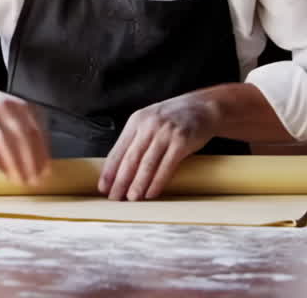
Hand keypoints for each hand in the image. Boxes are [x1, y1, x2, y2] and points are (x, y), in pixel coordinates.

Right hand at [0, 82, 50, 185]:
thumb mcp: (13, 112)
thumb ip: (27, 128)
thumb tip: (41, 161)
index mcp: (22, 105)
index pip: (37, 132)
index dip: (42, 154)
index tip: (45, 171)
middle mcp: (7, 107)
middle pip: (22, 137)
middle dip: (30, 162)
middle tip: (34, 180)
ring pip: (4, 143)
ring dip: (13, 164)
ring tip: (18, 180)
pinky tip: (2, 171)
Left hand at [99, 92, 221, 200]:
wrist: (204, 108)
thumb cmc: (173, 118)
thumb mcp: (150, 121)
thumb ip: (136, 139)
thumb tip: (120, 168)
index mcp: (136, 121)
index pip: (118, 150)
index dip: (109, 170)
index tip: (103, 187)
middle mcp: (148, 126)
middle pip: (130, 159)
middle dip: (120, 181)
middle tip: (114, 197)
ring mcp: (165, 133)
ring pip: (147, 164)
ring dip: (138, 184)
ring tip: (132, 199)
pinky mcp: (181, 142)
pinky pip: (166, 166)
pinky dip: (157, 182)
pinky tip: (151, 193)